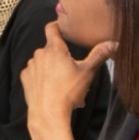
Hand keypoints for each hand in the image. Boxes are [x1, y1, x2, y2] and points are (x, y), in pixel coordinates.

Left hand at [20, 22, 114, 139]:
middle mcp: (40, 54)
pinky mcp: (24, 77)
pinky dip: (42, 77)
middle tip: (72, 72)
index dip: (57, 26)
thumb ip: (99, 55)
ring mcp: (31, 66)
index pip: (52, 28)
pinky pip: (35, 72)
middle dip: (60, 57)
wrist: (48, 113)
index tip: (61, 27)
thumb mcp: (87, 72)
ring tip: (63, 85)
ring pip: (43, 62)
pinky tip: (50, 88)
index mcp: (54, 49)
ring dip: (52, 69)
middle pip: (50, 49)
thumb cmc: (68, 92)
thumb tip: (114, 43)